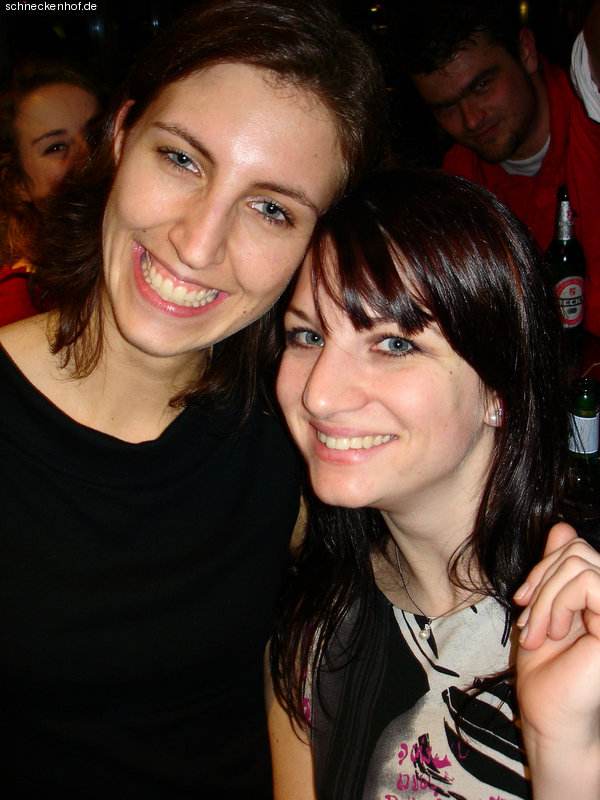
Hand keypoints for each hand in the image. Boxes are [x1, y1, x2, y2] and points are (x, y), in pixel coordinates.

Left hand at [514, 523, 599, 797]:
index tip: (522, 600)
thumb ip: (556, 570)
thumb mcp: (544, 608)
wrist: (551, 717)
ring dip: (545, 597)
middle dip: (540, 579)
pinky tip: (551, 633)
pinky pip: (586, 582)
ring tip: (537, 632)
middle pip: (577, 549)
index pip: (577, 548)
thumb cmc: (548, 672)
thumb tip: (563, 526)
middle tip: (526, 618)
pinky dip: (557, 603)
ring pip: (579, 562)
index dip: (543, 566)